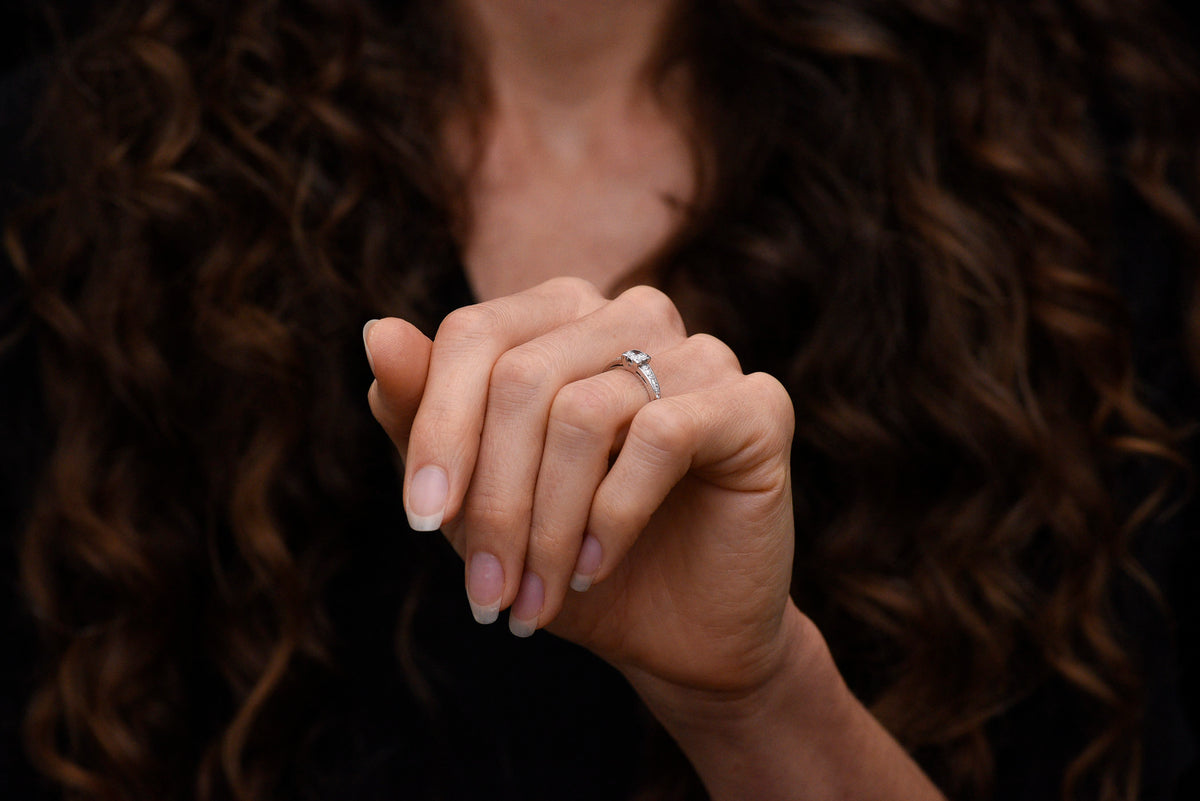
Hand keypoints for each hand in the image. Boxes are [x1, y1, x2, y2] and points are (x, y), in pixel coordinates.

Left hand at [365, 277, 798, 695]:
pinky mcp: (756, 403)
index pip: (474, 334)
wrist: (675, 631)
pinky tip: (596, 566)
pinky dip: (612, 516)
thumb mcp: (477, 493)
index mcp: (562, 316)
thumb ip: (425, 413)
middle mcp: (632, 315)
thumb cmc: (568, 552)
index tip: (422, 520)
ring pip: (583, 412)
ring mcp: (701, 353)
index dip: (438, 429)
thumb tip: (376, 332)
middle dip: (493, 500)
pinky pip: (660, 435)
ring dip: (546, 526)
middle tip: (486, 593)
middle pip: (522, 377)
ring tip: (536, 596)